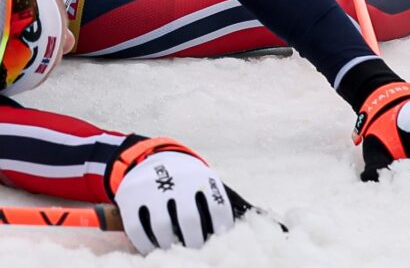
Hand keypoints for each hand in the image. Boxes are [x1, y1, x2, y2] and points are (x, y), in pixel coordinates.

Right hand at [112, 147, 235, 253]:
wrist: (148, 158)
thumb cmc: (186, 181)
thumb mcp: (207, 182)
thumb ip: (232, 205)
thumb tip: (278, 229)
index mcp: (201, 177)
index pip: (218, 209)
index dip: (220, 231)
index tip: (219, 244)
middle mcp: (177, 182)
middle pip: (189, 221)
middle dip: (195, 243)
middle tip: (196, 251)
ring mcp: (151, 190)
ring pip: (163, 228)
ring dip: (170, 245)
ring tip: (175, 251)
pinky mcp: (130, 198)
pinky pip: (138, 230)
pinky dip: (146, 245)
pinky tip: (154, 249)